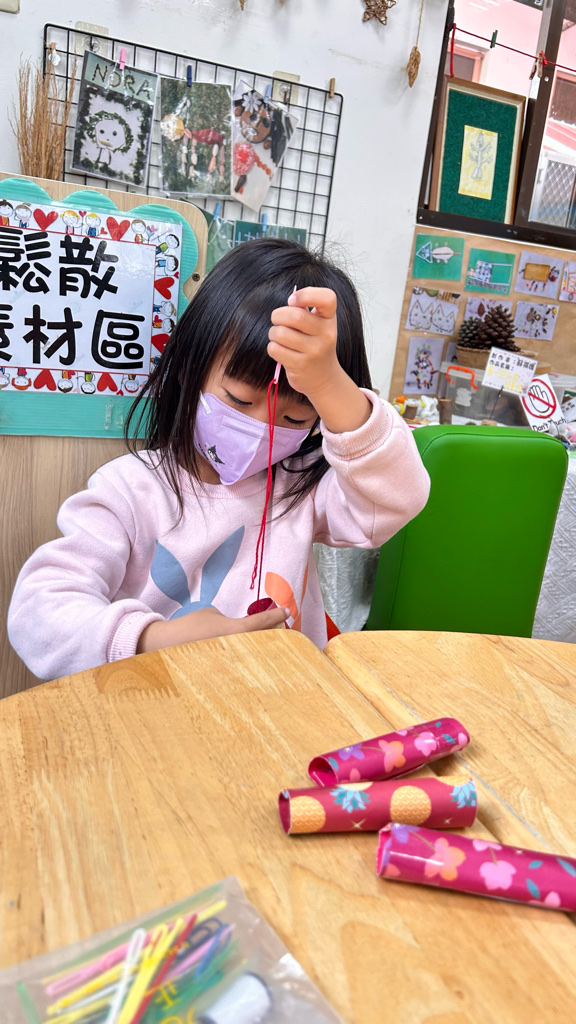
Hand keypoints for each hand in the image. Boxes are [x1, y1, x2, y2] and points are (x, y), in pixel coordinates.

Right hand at [137, 605, 288, 654]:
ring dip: (263, 650)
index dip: (277, 615)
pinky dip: (247, 662)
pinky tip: (250, 662)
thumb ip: (231, 620)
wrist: (166, 645)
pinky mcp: (223, 675)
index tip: (287, 611)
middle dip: (275, 634)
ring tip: (268, 645)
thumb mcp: (213, 615)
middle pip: (265, 641)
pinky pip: (242, 667)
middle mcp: (237, 649)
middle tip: (281, 627)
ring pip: (255, 656)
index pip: (262, 622)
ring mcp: (231, 664)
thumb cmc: (189, 626)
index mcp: (236, 630)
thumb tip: (240, 629)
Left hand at [268, 286, 370, 432]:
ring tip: (279, 338)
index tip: (293, 301)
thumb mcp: (318, 325)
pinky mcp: (301, 365)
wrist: (324, 378)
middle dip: (278, 315)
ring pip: (280, 333)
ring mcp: (314, 351)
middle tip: (278, 321)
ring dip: (273, 333)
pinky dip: (273, 347)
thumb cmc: (315, 345)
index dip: (306, 294)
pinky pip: (275, 349)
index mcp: (329, 319)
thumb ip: (305, 310)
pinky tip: (281, 351)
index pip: (328, 298)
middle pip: (295, 316)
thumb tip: (291, 302)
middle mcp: (326, 334)